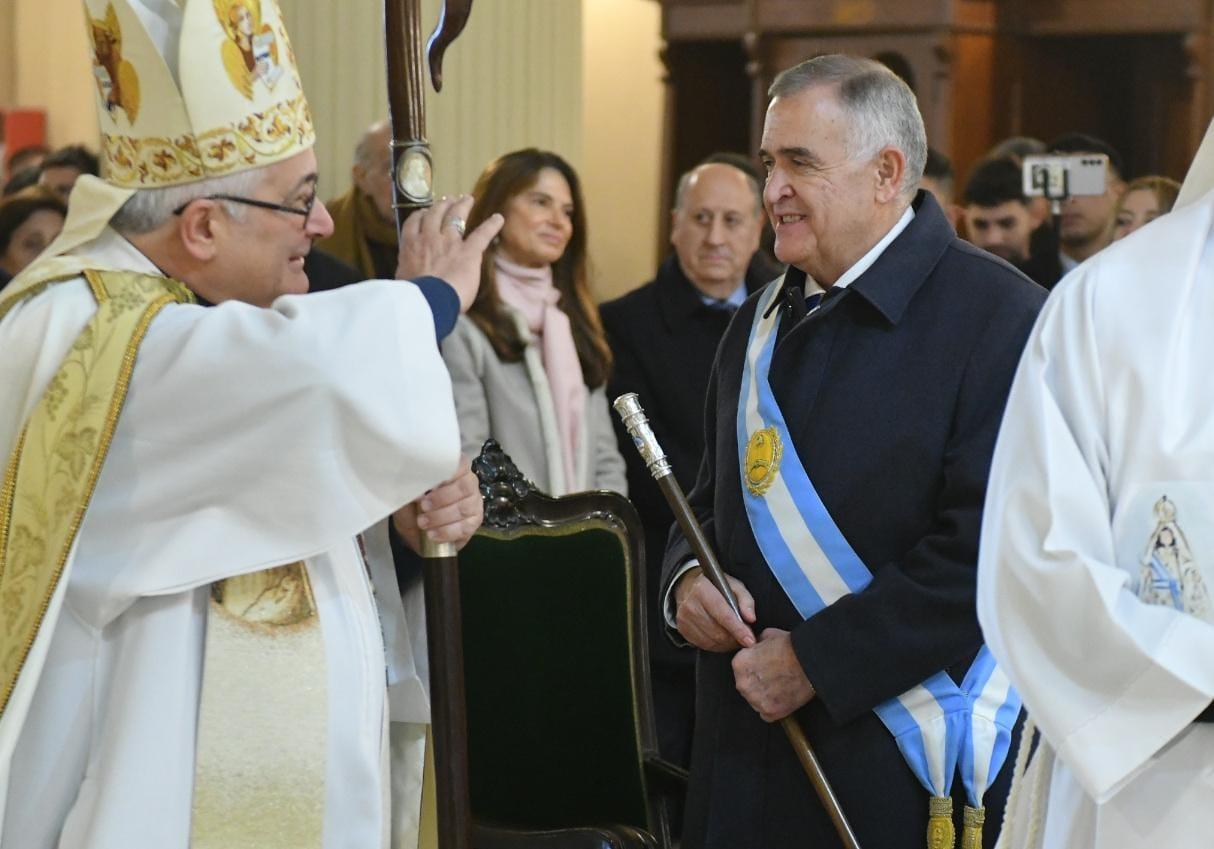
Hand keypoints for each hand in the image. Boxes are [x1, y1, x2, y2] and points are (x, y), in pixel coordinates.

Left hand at [391, 455, 482, 552]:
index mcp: (455, 469)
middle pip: (464, 487)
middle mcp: (469, 483)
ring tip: (422, 523)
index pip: (460, 464)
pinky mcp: (474, 523)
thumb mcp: (408, 492)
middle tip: (423, 506)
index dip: (448, 473)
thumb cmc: (415, 504)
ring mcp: (474, 503)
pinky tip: (432, 535)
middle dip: (442, 498)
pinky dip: (446, 532)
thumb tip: (416, 489)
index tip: (431, 484)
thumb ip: (413, 486)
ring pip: (464, 508)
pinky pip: (464, 528)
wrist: (417, 529)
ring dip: (441, 517)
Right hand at [396, 195, 502, 312]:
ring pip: (455, 216)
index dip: (421, 214)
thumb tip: (409, 274)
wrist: (428, 300)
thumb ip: (407, 268)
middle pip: (435, 214)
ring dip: (461, 206)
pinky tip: (499, 218)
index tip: (424, 211)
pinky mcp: (469, 251)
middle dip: (442, 204)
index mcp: (410, 245)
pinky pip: (482, 234)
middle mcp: (429, 238)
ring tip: (467, 199)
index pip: (414, 222)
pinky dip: (492, 225)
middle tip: (448, 199)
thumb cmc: (412, 296)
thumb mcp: (402, 278)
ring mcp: (450, 242)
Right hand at [673, 567, 756, 651]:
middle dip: (735, 638)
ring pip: (712, 641)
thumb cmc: (714, 585)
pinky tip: (723, 638)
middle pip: (718, 632)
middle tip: (745, 636)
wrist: (687, 586)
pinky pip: (705, 645)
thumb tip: (751, 618)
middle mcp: (690, 605)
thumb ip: (746, 600)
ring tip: (735, 636)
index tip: (750, 640)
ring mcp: (684, 619)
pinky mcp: (683, 630)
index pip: (723, 615)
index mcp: (702, 590)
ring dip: (728, 643)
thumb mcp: (734, 585)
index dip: (738, 629)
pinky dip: (718, 645)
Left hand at [732, 628, 814, 721]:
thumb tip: (755, 646)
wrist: (811, 661)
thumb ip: (755, 644)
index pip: (741, 669)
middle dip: (757, 683)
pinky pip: (766, 714)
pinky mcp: (770, 712)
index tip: (765, 666)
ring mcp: (756, 700)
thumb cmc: (790, 647)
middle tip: (774, 676)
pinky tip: (784, 697)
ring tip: (781, 686)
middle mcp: (743, 684)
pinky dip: (774, 708)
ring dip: (765, 696)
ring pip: (755, 701)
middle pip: (746, 686)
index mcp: (739, 664)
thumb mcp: (767, 635)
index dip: (754, 667)